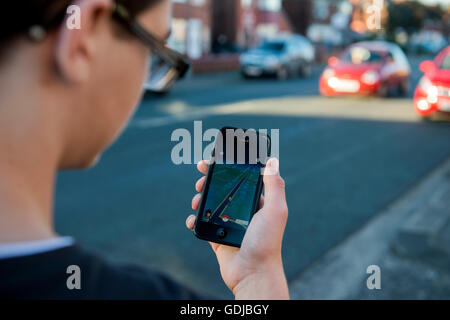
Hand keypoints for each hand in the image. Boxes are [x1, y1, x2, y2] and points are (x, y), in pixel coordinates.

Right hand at [186, 158, 288, 299]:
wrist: (252, 273)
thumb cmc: (267, 242)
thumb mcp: (275, 210)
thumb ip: (274, 185)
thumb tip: (273, 160)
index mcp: (257, 202)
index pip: (241, 179)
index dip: (227, 169)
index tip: (214, 161)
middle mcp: (242, 211)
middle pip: (222, 189)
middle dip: (208, 182)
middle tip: (200, 181)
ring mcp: (228, 223)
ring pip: (210, 204)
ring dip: (200, 199)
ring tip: (196, 201)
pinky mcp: (217, 236)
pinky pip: (202, 223)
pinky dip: (194, 220)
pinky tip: (192, 219)